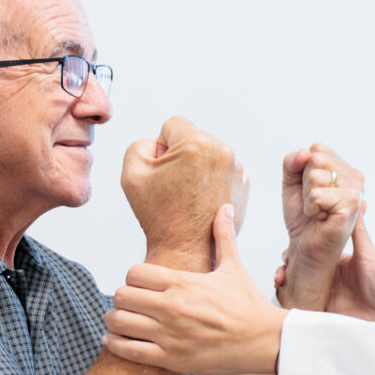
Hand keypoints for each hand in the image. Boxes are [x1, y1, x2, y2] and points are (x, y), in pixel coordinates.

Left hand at [105, 205, 286, 374]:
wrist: (265, 342)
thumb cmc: (249, 305)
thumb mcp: (234, 268)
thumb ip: (222, 237)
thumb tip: (223, 207)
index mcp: (183, 283)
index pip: (134, 273)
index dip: (133, 278)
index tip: (141, 284)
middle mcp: (172, 307)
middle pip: (122, 296)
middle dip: (123, 298)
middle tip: (130, 303)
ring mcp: (170, 335)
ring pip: (119, 322)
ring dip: (115, 321)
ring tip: (122, 321)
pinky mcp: (171, 358)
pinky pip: (128, 350)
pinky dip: (115, 344)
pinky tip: (116, 339)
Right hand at [120, 116, 247, 271]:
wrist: (185, 249)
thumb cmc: (161, 217)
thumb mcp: (132, 173)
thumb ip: (140, 144)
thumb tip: (159, 142)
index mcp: (197, 145)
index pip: (173, 125)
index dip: (161, 147)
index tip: (163, 170)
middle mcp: (223, 152)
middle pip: (192, 137)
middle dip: (180, 156)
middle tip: (173, 186)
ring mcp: (236, 169)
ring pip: (207, 153)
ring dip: (196, 167)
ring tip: (187, 195)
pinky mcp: (242, 183)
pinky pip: (220, 169)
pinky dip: (209, 180)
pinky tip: (200, 200)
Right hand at [273, 204, 374, 322]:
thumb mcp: (367, 253)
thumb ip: (358, 230)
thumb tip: (358, 202)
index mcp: (335, 262)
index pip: (310, 252)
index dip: (296, 250)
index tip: (288, 248)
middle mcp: (327, 276)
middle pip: (299, 268)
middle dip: (286, 266)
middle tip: (282, 267)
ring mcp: (323, 292)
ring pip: (296, 284)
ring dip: (285, 281)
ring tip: (280, 280)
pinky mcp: (322, 308)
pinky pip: (300, 303)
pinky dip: (288, 298)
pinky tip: (284, 293)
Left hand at [277, 144, 363, 309]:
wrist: (305, 247)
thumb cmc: (302, 218)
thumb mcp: (291, 183)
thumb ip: (292, 162)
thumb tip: (305, 153)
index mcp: (345, 170)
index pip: (317, 149)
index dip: (304, 170)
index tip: (311, 191)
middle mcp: (355, 178)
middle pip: (316, 158)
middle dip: (305, 183)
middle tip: (314, 204)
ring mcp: (356, 190)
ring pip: (316, 175)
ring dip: (308, 197)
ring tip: (319, 212)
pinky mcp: (352, 204)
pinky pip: (317, 194)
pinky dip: (311, 208)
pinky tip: (322, 218)